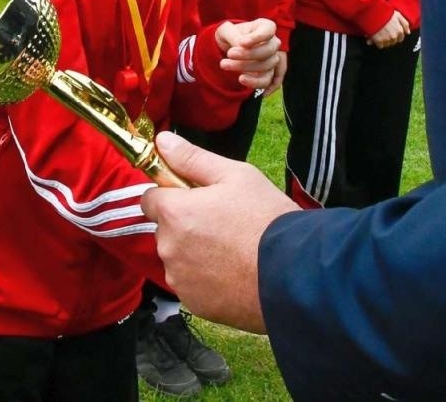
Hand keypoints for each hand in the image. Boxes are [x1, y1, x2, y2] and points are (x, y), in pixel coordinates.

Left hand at [140, 132, 297, 331]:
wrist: (296, 275)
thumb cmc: (267, 219)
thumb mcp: (236, 175)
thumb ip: (192, 158)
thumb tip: (162, 141)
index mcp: (174, 212)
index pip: (149, 198)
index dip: (171, 195)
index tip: (196, 198)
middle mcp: (168, 247)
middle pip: (165, 229)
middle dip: (185, 225)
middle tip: (223, 224)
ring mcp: (180, 279)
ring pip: (177, 258)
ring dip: (193, 253)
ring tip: (232, 251)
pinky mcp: (194, 304)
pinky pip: (191, 285)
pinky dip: (205, 280)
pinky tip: (233, 274)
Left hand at [215, 18, 282, 91]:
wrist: (227, 48)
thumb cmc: (229, 35)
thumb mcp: (226, 30)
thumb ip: (234, 35)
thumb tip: (241, 46)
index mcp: (265, 27)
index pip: (269, 30)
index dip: (258, 37)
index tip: (242, 42)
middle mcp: (272, 43)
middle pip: (268, 50)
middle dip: (248, 54)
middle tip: (229, 54)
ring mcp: (272, 59)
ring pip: (266, 66)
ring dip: (245, 68)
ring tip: (224, 65)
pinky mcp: (268, 74)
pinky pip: (267, 80)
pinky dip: (257, 83)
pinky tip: (243, 80)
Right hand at [370, 11, 410, 47]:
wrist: (373, 12)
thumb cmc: (385, 12)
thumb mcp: (398, 15)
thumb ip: (405, 24)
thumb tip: (408, 32)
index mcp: (399, 31)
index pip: (400, 38)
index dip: (396, 35)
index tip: (391, 32)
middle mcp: (394, 36)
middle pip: (393, 42)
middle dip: (389, 38)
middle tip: (384, 31)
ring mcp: (386, 39)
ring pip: (387, 44)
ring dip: (384, 40)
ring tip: (379, 33)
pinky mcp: (378, 41)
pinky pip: (380, 46)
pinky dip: (378, 42)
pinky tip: (376, 36)